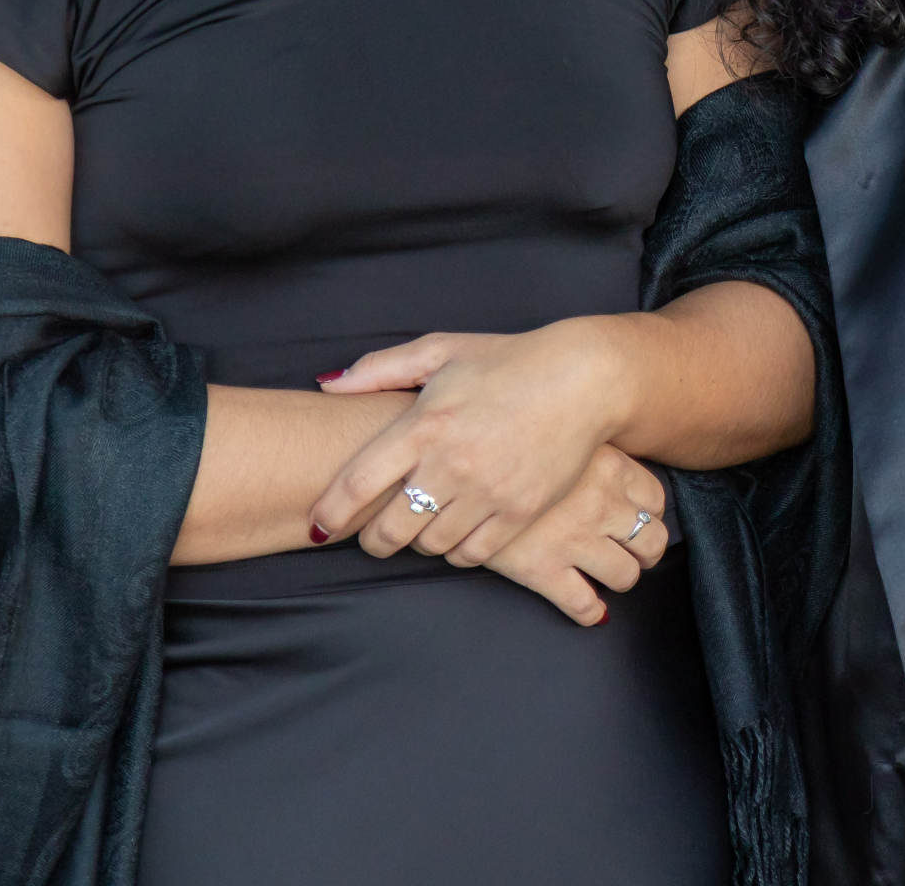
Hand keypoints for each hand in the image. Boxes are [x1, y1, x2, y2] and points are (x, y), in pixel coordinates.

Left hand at [308, 322, 627, 565]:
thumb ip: (378, 369)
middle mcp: (453, 462)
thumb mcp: (441, 351)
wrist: (584, 380)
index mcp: (425, 423)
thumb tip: (327, 387)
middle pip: (390, 529)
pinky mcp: (520, 511)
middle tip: (374, 537)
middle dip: (373, 540)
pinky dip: (456, 552)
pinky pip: (472, 553)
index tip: (320, 525)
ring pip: (430, 545)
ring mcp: (488, 491)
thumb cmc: (508, 361)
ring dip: (417, 543)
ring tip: (420, 529)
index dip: (331, 511)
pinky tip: (455, 535)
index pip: (358, 482)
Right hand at [476, 446, 669, 626]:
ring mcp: (574, 539)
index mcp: (608, 466)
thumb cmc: (507, 444)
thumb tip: (606, 467)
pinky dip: (590, 612)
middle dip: (645, 552)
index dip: (648, 513)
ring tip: (607, 575)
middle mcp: (600, 504)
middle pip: (652, 540)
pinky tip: (588, 609)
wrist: (454, 469)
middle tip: (630, 553)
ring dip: (620, 578)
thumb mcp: (558, 435)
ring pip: (626, 575)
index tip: (635, 518)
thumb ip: (587, 450)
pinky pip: (583, 604)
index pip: (655, 498)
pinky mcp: (543, 569)